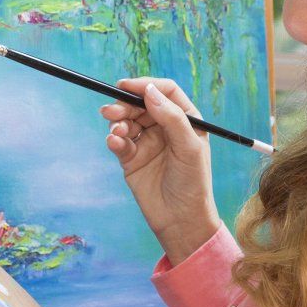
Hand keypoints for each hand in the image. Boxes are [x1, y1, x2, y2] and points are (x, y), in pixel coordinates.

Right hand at [102, 77, 222, 263]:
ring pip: (127, 120)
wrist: (180, 220)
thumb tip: (149, 91)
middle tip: (112, 111)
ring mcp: (147, 142)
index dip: (146, 85)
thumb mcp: (189, 147)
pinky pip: (119, 141)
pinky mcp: (131, 158)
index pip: (165, 92)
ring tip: (116, 131)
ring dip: (117, 120)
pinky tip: (114, 142)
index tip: (127, 86)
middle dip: (125, 104)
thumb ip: (172, 118)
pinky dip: (114, 139)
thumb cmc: (193, 183)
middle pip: (141, 104)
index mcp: (185, 120)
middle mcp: (165, 128)